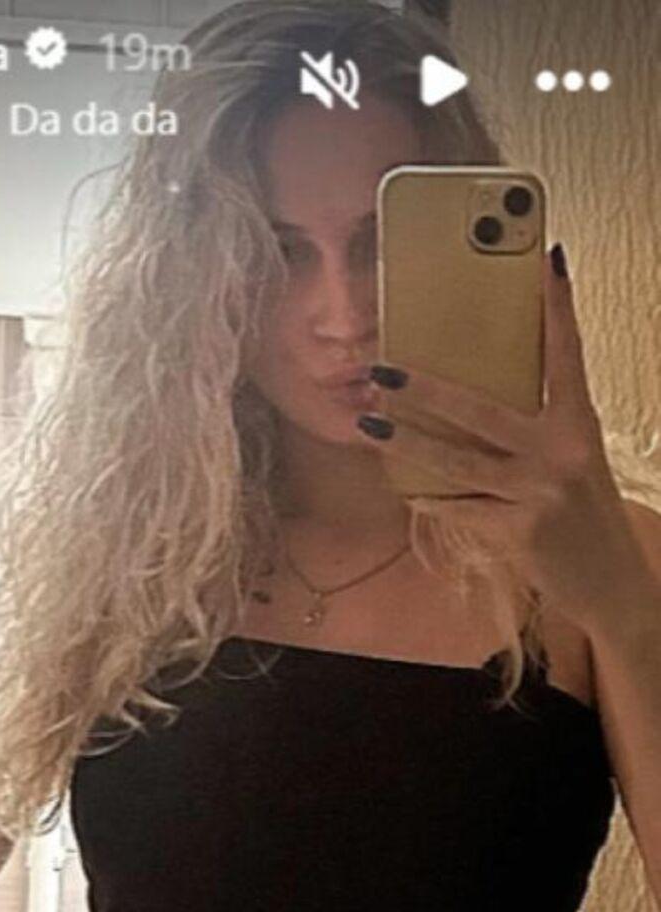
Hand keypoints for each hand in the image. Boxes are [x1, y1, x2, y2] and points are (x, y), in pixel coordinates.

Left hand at [360, 246, 649, 633]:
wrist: (611, 583)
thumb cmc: (582, 516)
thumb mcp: (572, 462)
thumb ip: (536, 429)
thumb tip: (470, 402)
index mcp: (579, 424)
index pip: (567, 354)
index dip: (556, 307)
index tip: (545, 259)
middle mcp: (562, 451)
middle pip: (481, 410)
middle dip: (426, 390)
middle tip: (381, 370)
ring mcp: (538, 493)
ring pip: (458, 463)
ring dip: (407, 445)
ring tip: (369, 424)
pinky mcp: (519, 531)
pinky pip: (461, 510)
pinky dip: (434, 502)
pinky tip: (409, 492)